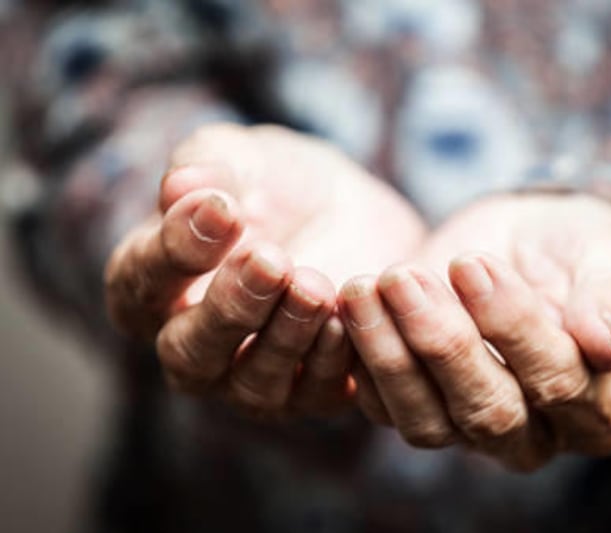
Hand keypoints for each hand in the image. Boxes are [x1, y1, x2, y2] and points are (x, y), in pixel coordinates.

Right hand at [105, 124, 425, 418]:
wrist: (349, 210)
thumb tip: (179, 188)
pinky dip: (330, 364)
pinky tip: (346, 321)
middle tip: (270, 259)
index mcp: (153, 286)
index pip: (142, 282)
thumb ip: (206, 167)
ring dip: (285, 336)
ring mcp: (250, 377)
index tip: (224, 210)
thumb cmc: (273, 184)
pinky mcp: (312, 389)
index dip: (177, 250)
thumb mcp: (240, 158)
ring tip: (314, 286)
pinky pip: (314, 394)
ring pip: (253, 383)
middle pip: (192, 352)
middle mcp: (193, 345)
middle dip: (231, 307)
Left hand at [339, 193, 610, 469]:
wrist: (538, 241)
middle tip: (402, 277)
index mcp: (604, 409)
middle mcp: (540, 434)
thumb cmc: (587, 251)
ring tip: (364, 288)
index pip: (557, 384)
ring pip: (426, 421)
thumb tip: (603, 345)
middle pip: (487, 412)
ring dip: (388, 355)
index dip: (511, 327)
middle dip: (441, 342)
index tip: (471, 265)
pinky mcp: (423, 406)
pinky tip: (348, 309)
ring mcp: (474, 429)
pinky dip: (362, 361)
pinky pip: (385, 405)